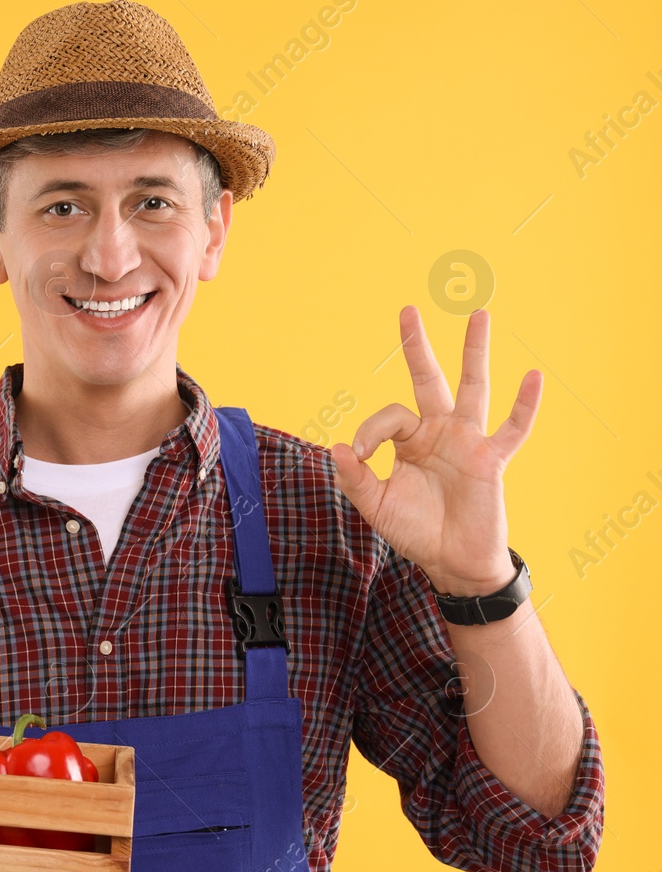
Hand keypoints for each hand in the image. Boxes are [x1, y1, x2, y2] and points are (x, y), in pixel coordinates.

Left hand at [330, 306, 539, 595]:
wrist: (451, 561)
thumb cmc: (416, 530)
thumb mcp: (376, 506)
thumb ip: (355, 479)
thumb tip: (338, 448)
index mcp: (409, 440)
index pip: (389, 415)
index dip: (371, 430)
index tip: (362, 455)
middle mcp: (438, 432)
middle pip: (428, 379)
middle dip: (417, 346)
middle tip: (407, 310)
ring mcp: (468, 441)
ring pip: (474, 387)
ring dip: (475, 351)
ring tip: (479, 314)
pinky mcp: (492, 459)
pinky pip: (512, 428)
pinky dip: (525, 405)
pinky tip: (534, 376)